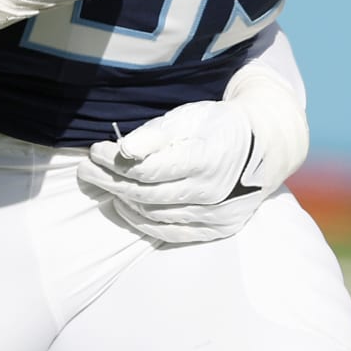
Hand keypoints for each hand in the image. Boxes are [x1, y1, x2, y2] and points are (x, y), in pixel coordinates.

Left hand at [78, 61, 307, 243]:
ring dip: (122, 200)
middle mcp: (213, 192)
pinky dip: (143, 222)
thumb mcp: (188, 117)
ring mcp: (216, 215)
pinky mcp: (217, 229)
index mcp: (206, 158)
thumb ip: (155, 134)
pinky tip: (126, 206)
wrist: (265, 147)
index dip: (115, 162)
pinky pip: (171, 234)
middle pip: (146, 194)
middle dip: (110, 181)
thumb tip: (123, 149)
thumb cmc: (218, 126)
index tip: (94, 150)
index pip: (148, 170)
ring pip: (155, 216)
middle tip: (85, 170)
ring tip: (102, 185)